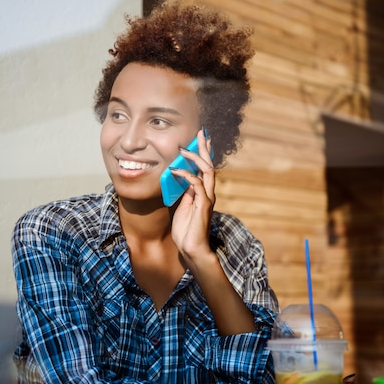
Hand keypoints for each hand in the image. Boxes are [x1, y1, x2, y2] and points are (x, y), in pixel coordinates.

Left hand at [170, 129, 214, 261]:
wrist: (191, 249)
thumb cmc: (186, 231)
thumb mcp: (182, 206)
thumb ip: (184, 193)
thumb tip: (178, 178)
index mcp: (203, 192)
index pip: (205, 168)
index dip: (204, 152)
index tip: (200, 138)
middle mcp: (208, 193)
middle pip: (210, 164)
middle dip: (204, 147)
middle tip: (200, 133)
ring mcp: (207, 198)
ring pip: (207, 170)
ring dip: (195, 157)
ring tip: (183, 149)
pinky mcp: (203, 204)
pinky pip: (196, 183)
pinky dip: (185, 174)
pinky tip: (174, 170)